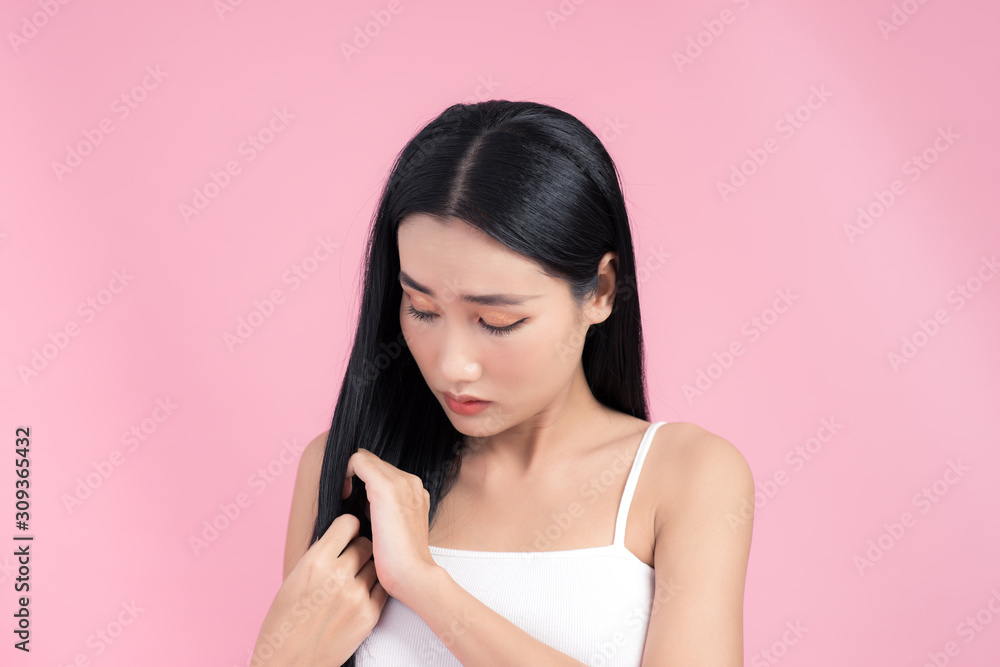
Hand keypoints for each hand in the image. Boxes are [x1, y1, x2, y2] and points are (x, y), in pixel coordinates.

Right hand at [250, 513, 386, 666]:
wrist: (289, 664)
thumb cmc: (285, 623)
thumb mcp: (294, 578)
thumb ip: (320, 555)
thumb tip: (341, 536)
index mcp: (315, 562)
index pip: (347, 524)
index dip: (348, 527)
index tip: (347, 532)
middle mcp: (337, 576)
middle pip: (365, 543)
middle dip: (359, 548)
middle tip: (350, 559)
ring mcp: (356, 596)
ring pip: (375, 565)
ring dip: (367, 569)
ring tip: (352, 580)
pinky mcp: (369, 616)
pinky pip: (382, 588)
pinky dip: (374, 588)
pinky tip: (360, 594)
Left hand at [342, 448, 436, 605]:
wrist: (414, 577)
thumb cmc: (399, 563)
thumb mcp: (394, 531)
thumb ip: (384, 513)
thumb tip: (362, 507)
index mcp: (415, 492)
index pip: (382, 471)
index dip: (364, 481)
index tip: (353, 503)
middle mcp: (411, 482)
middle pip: (373, 462)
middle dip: (357, 476)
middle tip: (347, 500)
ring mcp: (402, 482)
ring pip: (365, 459)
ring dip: (352, 475)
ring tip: (347, 500)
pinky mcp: (386, 487)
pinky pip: (358, 461)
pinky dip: (346, 472)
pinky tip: (345, 494)